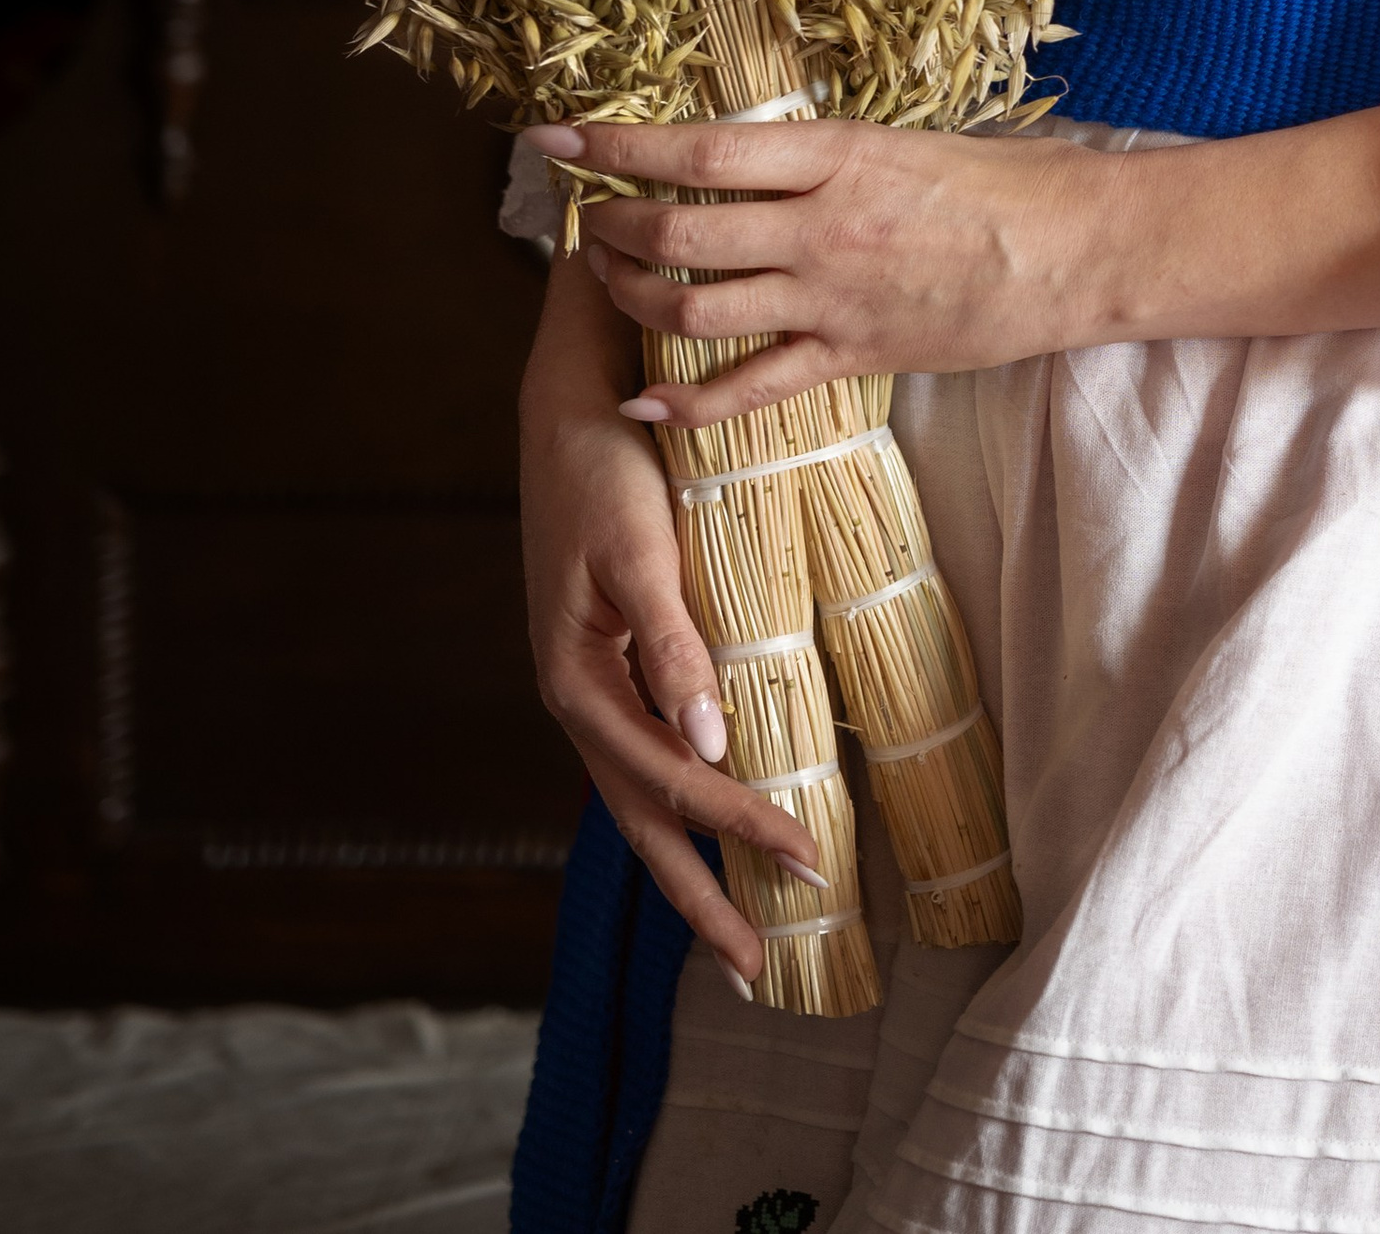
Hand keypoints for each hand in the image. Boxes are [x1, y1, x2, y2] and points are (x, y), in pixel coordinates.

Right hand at [518, 236, 827, 984]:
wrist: (568, 411)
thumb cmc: (606, 473)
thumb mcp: (640, 551)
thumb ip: (675, 646)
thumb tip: (712, 744)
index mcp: (579, 684)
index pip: (675, 784)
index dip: (741, 829)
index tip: (811, 861)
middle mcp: (580, 701)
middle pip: (644, 824)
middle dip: (703, 898)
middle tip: (762, 968)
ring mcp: (591, 687)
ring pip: (644, 801)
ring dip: (693, 862)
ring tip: (745, 924)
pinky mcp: (610, 665)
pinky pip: (648, 757)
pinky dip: (684, 803)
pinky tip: (716, 817)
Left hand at [528, 92, 1379, 430]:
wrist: (1078, 247)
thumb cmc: (1001, 181)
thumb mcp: (900, 144)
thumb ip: (821, 158)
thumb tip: (746, 155)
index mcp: (834, 153)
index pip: (698, 149)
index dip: (617, 145)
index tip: (555, 135)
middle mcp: (820, 222)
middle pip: (679, 230)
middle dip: (613, 228)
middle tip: (586, 220)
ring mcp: (833, 295)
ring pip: (698, 306)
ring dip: (637, 298)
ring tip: (612, 283)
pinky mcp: (853, 355)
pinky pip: (749, 384)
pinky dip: (685, 398)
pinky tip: (641, 398)